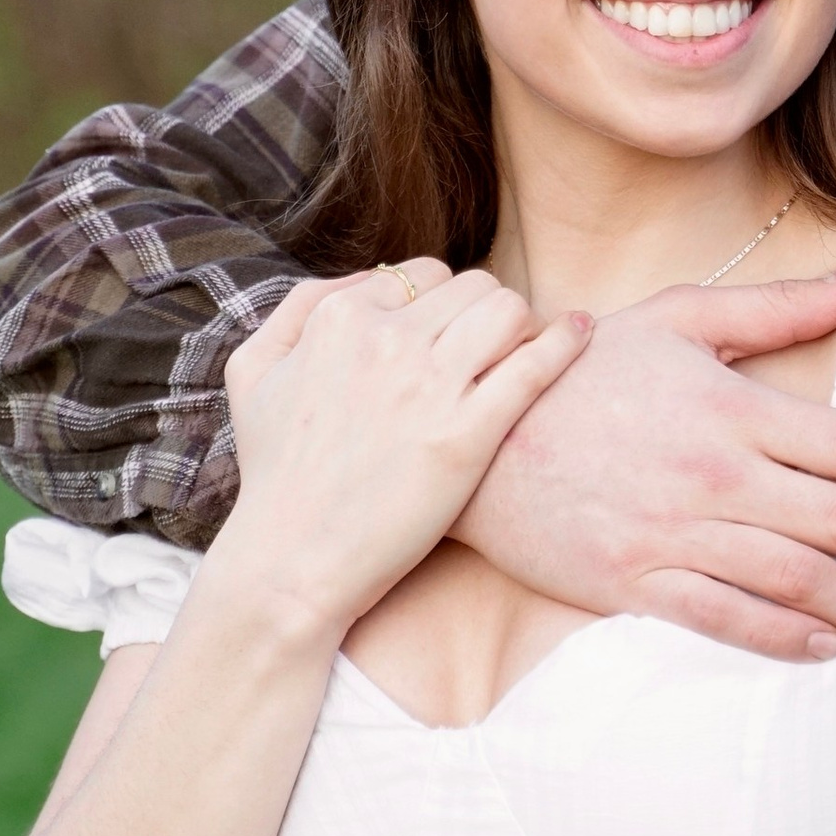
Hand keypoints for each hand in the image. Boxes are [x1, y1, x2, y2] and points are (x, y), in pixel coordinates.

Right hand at [207, 265, 590, 640]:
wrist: (293, 561)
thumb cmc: (275, 474)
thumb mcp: (254, 372)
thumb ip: (297, 309)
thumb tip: (362, 281)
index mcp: (340, 318)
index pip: (423, 274)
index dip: (444, 303)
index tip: (452, 336)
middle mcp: (387, 339)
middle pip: (473, 286)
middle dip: (486, 312)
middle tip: (491, 351)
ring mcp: (430, 386)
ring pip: (508, 310)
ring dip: (523, 326)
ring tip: (521, 356)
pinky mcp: (468, 435)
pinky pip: (534, 365)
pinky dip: (565, 342)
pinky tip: (582, 333)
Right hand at [452, 261, 835, 665]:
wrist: (467, 426)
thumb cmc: (581, 368)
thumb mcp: (678, 318)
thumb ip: (781, 307)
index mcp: (736, 409)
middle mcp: (717, 477)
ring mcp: (675, 535)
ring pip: (798, 583)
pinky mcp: (632, 582)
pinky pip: (721, 618)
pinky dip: (779, 638)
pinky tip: (829, 649)